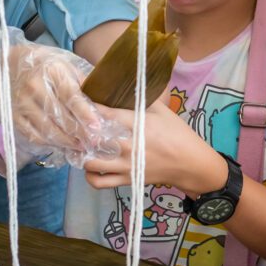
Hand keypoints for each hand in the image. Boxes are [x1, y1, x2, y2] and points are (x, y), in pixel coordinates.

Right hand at [0, 29, 118, 160]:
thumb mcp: (59, 62)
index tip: (97, 127)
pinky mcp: (12, 116)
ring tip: (80, 147)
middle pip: (60, 116)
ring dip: (66, 142)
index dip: (85, 113)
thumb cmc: (38, 64)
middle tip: (94, 143)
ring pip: (47, 129)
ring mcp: (21, 103)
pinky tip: (60, 146)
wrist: (0, 67)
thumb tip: (100, 95)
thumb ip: (78, 79)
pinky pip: (32, 134)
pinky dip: (48, 143)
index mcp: (51, 70)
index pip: (71, 95)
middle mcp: (34, 87)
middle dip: (79, 133)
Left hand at [83, 102, 227, 195]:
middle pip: (93, 138)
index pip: (105, 113)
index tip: (79, 98)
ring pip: (91, 162)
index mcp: (137, 124)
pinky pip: (100, 182)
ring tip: (80, 145)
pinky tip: (90, 166)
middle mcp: (129, 145)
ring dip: (81, 154)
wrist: (191, 164)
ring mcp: (126, 165)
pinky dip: (90, 176)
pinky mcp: (127, 179)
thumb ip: (143, 98)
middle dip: (80, 131)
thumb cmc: (178, 134)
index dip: (88, 105)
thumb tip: (126, 83)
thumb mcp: (163, 111)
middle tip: (74, 124)